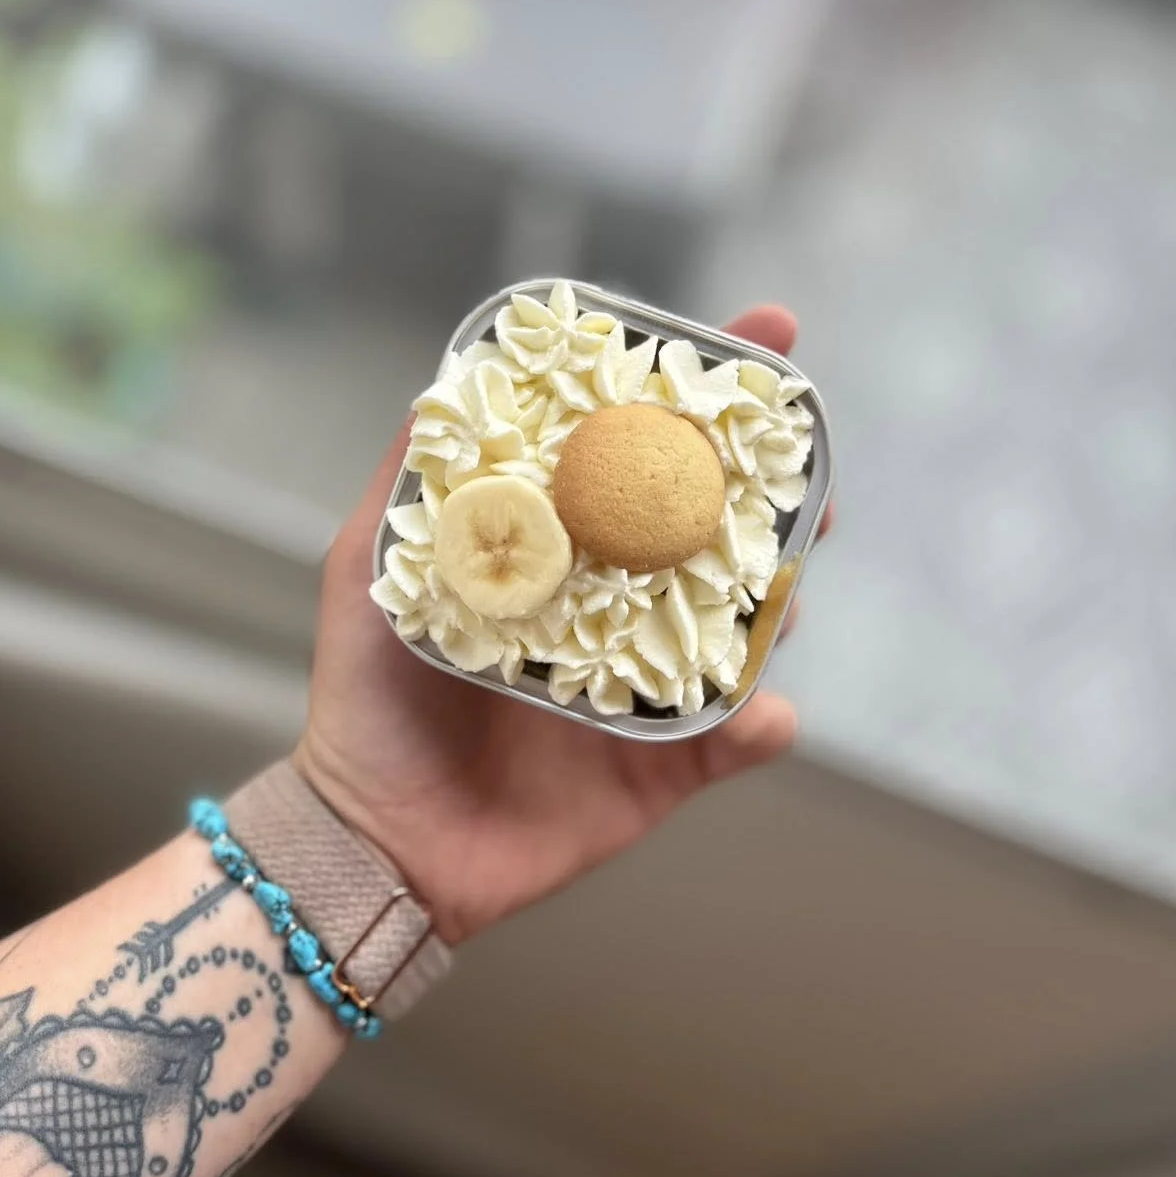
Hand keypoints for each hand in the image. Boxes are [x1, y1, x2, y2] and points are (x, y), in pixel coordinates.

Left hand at [293, 306, 805, 942]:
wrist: (375, 842)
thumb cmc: (368, 703)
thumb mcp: (369, 572)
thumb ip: (409, 485)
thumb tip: (439, 389)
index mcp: (564, 551)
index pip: (641, 458)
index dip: (702, 398)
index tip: (762, 335)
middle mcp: (616, 606)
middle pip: (719, 532)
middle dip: (779, 489)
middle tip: (807, 464)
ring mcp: (648, 686)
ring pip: (744, 626)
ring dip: (781, 596)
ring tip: (787, 575)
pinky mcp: (663, 769)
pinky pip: (735, 739)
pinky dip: (761, 724)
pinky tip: (762, 710)